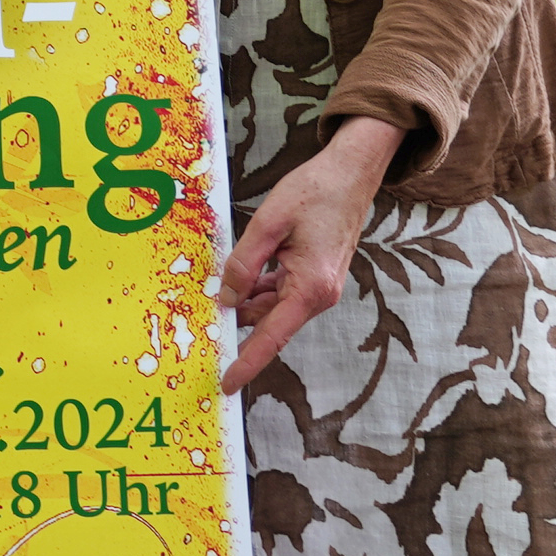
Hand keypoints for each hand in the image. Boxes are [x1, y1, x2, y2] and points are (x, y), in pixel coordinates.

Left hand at [215, 115, 402, 389]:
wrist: (351, 174)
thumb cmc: (315, 192)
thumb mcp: (269, 223)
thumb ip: (244, 263)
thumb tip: (227, 298)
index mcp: (310, 288)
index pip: (272, 337)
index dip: (247, 361)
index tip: (228, 382)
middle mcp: (319, 295)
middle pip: (270, 322)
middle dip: (239, 325)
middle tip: (205, 324)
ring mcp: (320, 287)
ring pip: (273, 306)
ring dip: (247, 302)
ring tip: (218, 290)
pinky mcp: (316, 276)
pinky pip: (281, 291)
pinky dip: (259, 288)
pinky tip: (240, 276)